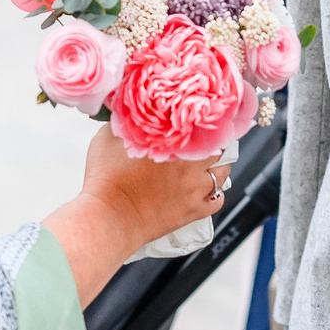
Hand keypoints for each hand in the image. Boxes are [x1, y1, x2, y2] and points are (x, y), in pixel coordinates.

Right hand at [41, 127, 228, 303]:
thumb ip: (127, 122)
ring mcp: (194, 190)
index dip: (204, 122)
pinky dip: (214, 193)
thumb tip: (132, 112)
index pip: (205, 126)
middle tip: (204, 142)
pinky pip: (217, 200)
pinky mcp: (192, 212)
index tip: (200, 119)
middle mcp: (191, 166)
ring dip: (217, 167)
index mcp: (174, 144)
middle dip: (213, 144)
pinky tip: (203, 189)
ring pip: (222, 174)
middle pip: (219, 149)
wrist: (109, 217)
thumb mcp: (110, 138)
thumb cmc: (107, 180)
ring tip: (206, 164)